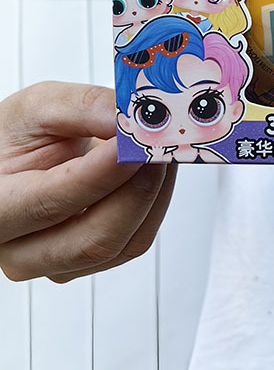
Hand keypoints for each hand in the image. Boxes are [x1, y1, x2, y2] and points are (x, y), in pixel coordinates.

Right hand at [0, 82, 176, 282]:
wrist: (17, 157)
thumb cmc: (18, 134)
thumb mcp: (41, 107)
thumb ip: (86, 108)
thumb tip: (133, 121)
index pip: (51, 202)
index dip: (101, 175)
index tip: (134, 145)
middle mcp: (19, 249)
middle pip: (94, 240)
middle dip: (139, 190)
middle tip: (160, 148)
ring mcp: (56, 262)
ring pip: (123, 245)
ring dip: (154, 195)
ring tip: (159, 152)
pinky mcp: (90, 259)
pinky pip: (135, 241)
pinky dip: (155, 203)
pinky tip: (154, 170)